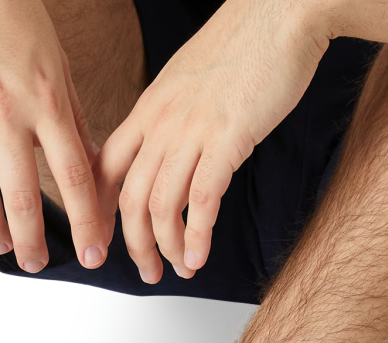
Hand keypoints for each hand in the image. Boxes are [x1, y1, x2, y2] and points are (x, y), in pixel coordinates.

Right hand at [0, 0, 108, 270]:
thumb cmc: (15, 16)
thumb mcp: (56, 63)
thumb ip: (72, 117)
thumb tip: (95, 165)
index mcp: (47, 99)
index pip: (74, 176)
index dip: (85, 222)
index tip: (94, 256)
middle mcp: (7, 110)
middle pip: (24, 195)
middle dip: (34, 241)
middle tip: (38, 265)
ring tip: (1, 248)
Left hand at [97, 0, 328, 282]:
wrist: (286, 9)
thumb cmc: (248, 42)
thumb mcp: (191, 80)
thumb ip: (173, 116)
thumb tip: (170, 149)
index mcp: (149, 108)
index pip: (106, 168)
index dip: (101, 212)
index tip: (107, 240)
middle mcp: (162, 122)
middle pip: (130, 198)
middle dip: (134, 245)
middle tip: (147, 271)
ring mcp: (192, 131)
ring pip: (161, 206)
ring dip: (168, 247)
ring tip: (180, 269)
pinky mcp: (227, 139)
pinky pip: (201, 201)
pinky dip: (197, 237)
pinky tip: (199, 258)